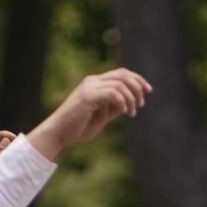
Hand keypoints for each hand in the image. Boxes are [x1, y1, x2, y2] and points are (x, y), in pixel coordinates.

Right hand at [25, 69, 151, 159]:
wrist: (59, 133)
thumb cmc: (79, 126)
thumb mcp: (102, 115)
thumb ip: (114, 106)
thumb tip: (131, 102)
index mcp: (95, 83)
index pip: (121, 73)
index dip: (137, 79)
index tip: (148, 91)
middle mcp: (92, 81)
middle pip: (122, 75)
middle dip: (138, 86)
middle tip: (143, 102)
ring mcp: (89, 87)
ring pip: (120, 84)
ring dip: (131, 99)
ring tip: (132, 113)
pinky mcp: (88, 96)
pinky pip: (113, 94)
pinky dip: (123, 102)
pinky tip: (125, 112)